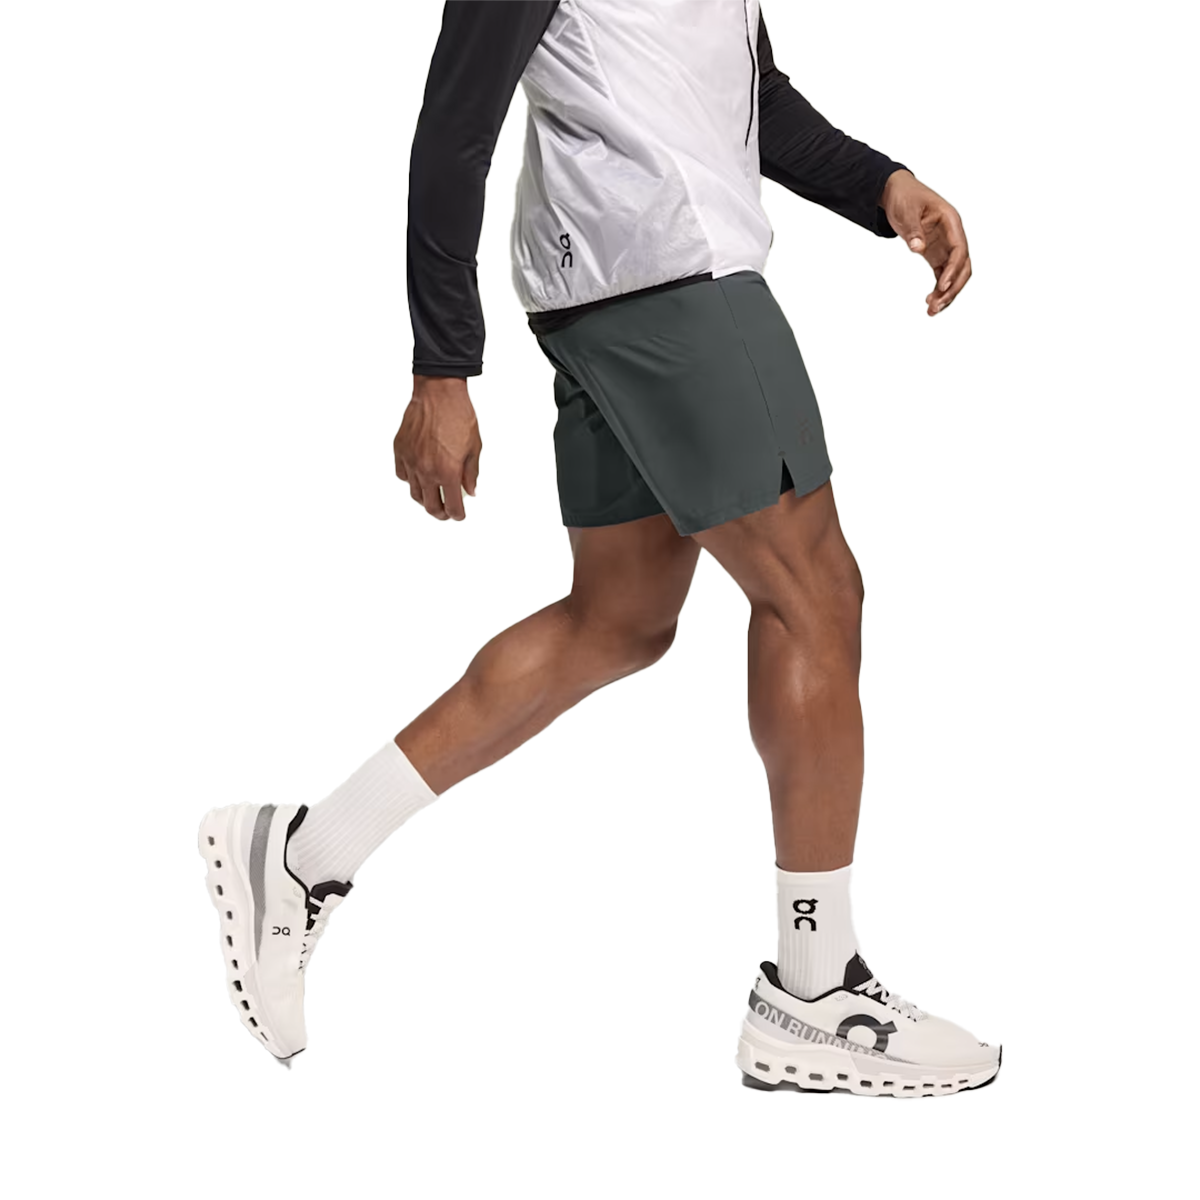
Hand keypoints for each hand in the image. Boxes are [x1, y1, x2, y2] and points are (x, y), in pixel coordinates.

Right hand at [394, 376, 481, 520]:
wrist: (438, 394)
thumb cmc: (458, 415)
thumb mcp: (473, 447)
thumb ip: (470, 473)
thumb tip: (470, 490)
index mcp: (448, 472)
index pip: (452, 506)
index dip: (457, 514)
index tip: (459, 515)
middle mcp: (427, 470)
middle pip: (431, 506)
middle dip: (441, 514)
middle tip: (446, 513)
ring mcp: (411, 461)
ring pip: (415, 493)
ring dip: (426, 500)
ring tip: (433, 499)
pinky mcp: (401, 451)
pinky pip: (403, 475)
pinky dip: (411, 481)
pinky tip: (419, 479)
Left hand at [880, 170, 971, 316]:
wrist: (896, 192)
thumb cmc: (904, 196)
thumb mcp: (907, 211)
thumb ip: (913, 230)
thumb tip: (918, 248)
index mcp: (950, 222)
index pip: (959, 249)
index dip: (953, 269)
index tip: (942, 285)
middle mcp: (952, 236)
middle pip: (962, 266)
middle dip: (952, 287)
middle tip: (937, 305)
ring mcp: (945, 246)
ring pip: (954, 274)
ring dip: (946, 293)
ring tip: (932, 311)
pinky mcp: (935, 254)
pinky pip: (942, 275)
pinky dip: (938, 289)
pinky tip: (930, 303)